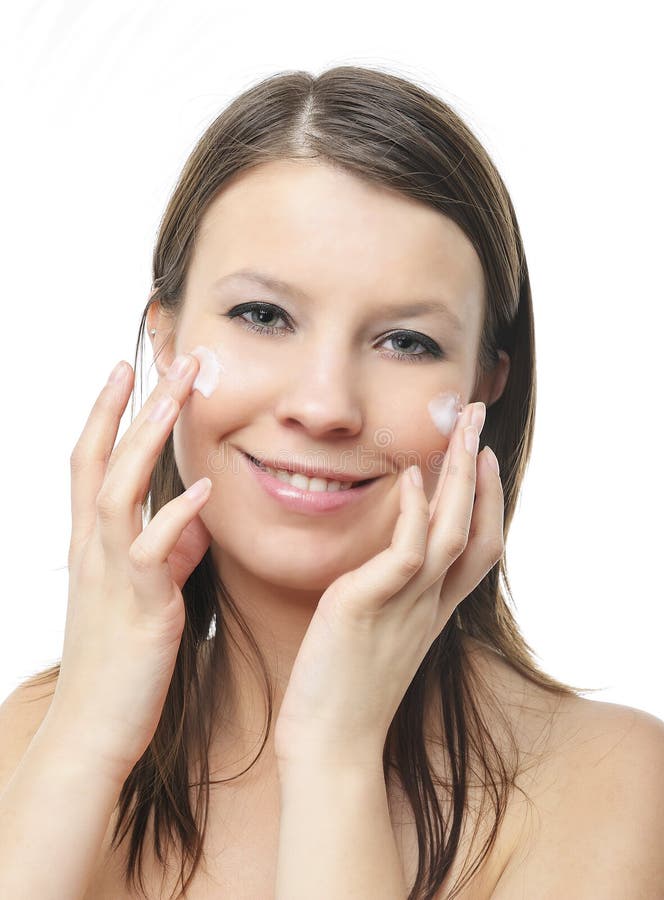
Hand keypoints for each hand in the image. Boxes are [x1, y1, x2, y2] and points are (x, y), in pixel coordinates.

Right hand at [46, 354, 212, 784]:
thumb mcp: (142, 591)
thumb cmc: (121, 659)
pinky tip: (204, 488)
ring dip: (147, 438)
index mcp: (93, 543)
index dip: (104, 412)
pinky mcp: (138, 605)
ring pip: (118, 489)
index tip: (125, 368)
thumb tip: (191, 513)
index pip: (90, 460)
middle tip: (171, 360)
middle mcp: (93, 548)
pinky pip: (152, 551)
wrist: (96, 729)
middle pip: (103, 459)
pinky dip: (176, 517)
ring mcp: (111, 573)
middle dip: (134, 405)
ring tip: (179, 395)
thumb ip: (166, 546)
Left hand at [273, 401, 502, 770]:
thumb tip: (379, 562)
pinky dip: (416, 512)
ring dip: (459, 477)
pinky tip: (412, 477)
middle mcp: (430, 603)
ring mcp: (406, 605)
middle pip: (476, 526)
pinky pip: (406, 552)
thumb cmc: (343, 687)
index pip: (480, 546)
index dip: (487, 498)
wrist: (327, 742)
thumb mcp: (377, 632)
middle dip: (479, 469)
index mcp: (434, 609)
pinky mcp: (369, 606)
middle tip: (477, 416)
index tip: (479, 455)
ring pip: (452, 532)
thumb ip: (388, 595)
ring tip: (460, 430)